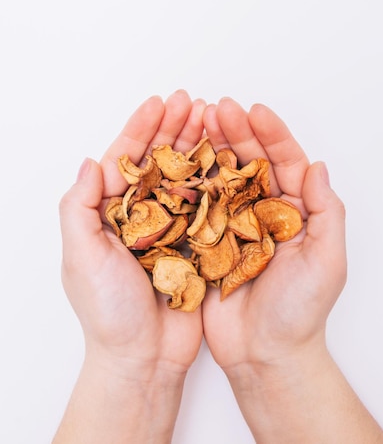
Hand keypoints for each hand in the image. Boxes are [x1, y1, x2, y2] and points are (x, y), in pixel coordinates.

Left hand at [55, 90, 205, 442]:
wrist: (144, 358)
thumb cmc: (107, 312)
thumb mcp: (81, 257)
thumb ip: (79, 208)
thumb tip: (89, 162)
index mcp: (109, 213)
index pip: (125, 160)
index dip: (140, 129)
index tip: (158, 103)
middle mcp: (140, 214)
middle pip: (158, 161)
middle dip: (173, 128)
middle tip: (192, 101)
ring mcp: (170, 226)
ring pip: (185, 176)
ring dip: (197, 146)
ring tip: (212, 118)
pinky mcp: (195, 242)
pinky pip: (207, 203)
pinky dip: (215, 178)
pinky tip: (227, 157)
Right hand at [202, 97, 346, 367]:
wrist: (264, 354)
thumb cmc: (300, 312)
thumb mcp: (327, 261)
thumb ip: (325, 213)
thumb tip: (318, 165)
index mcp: (294, 210)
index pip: (285, 162)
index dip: (272, 135)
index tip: (255, 112)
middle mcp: (263, 210)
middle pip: (251, 161)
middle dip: (236, 132)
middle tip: (219, 108)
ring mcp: (233, 222)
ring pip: (222, 175)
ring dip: (212, 146)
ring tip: (197, 120)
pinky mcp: (208, 238)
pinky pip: (199, 202)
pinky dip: (190, 179)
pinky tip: (180, 157)